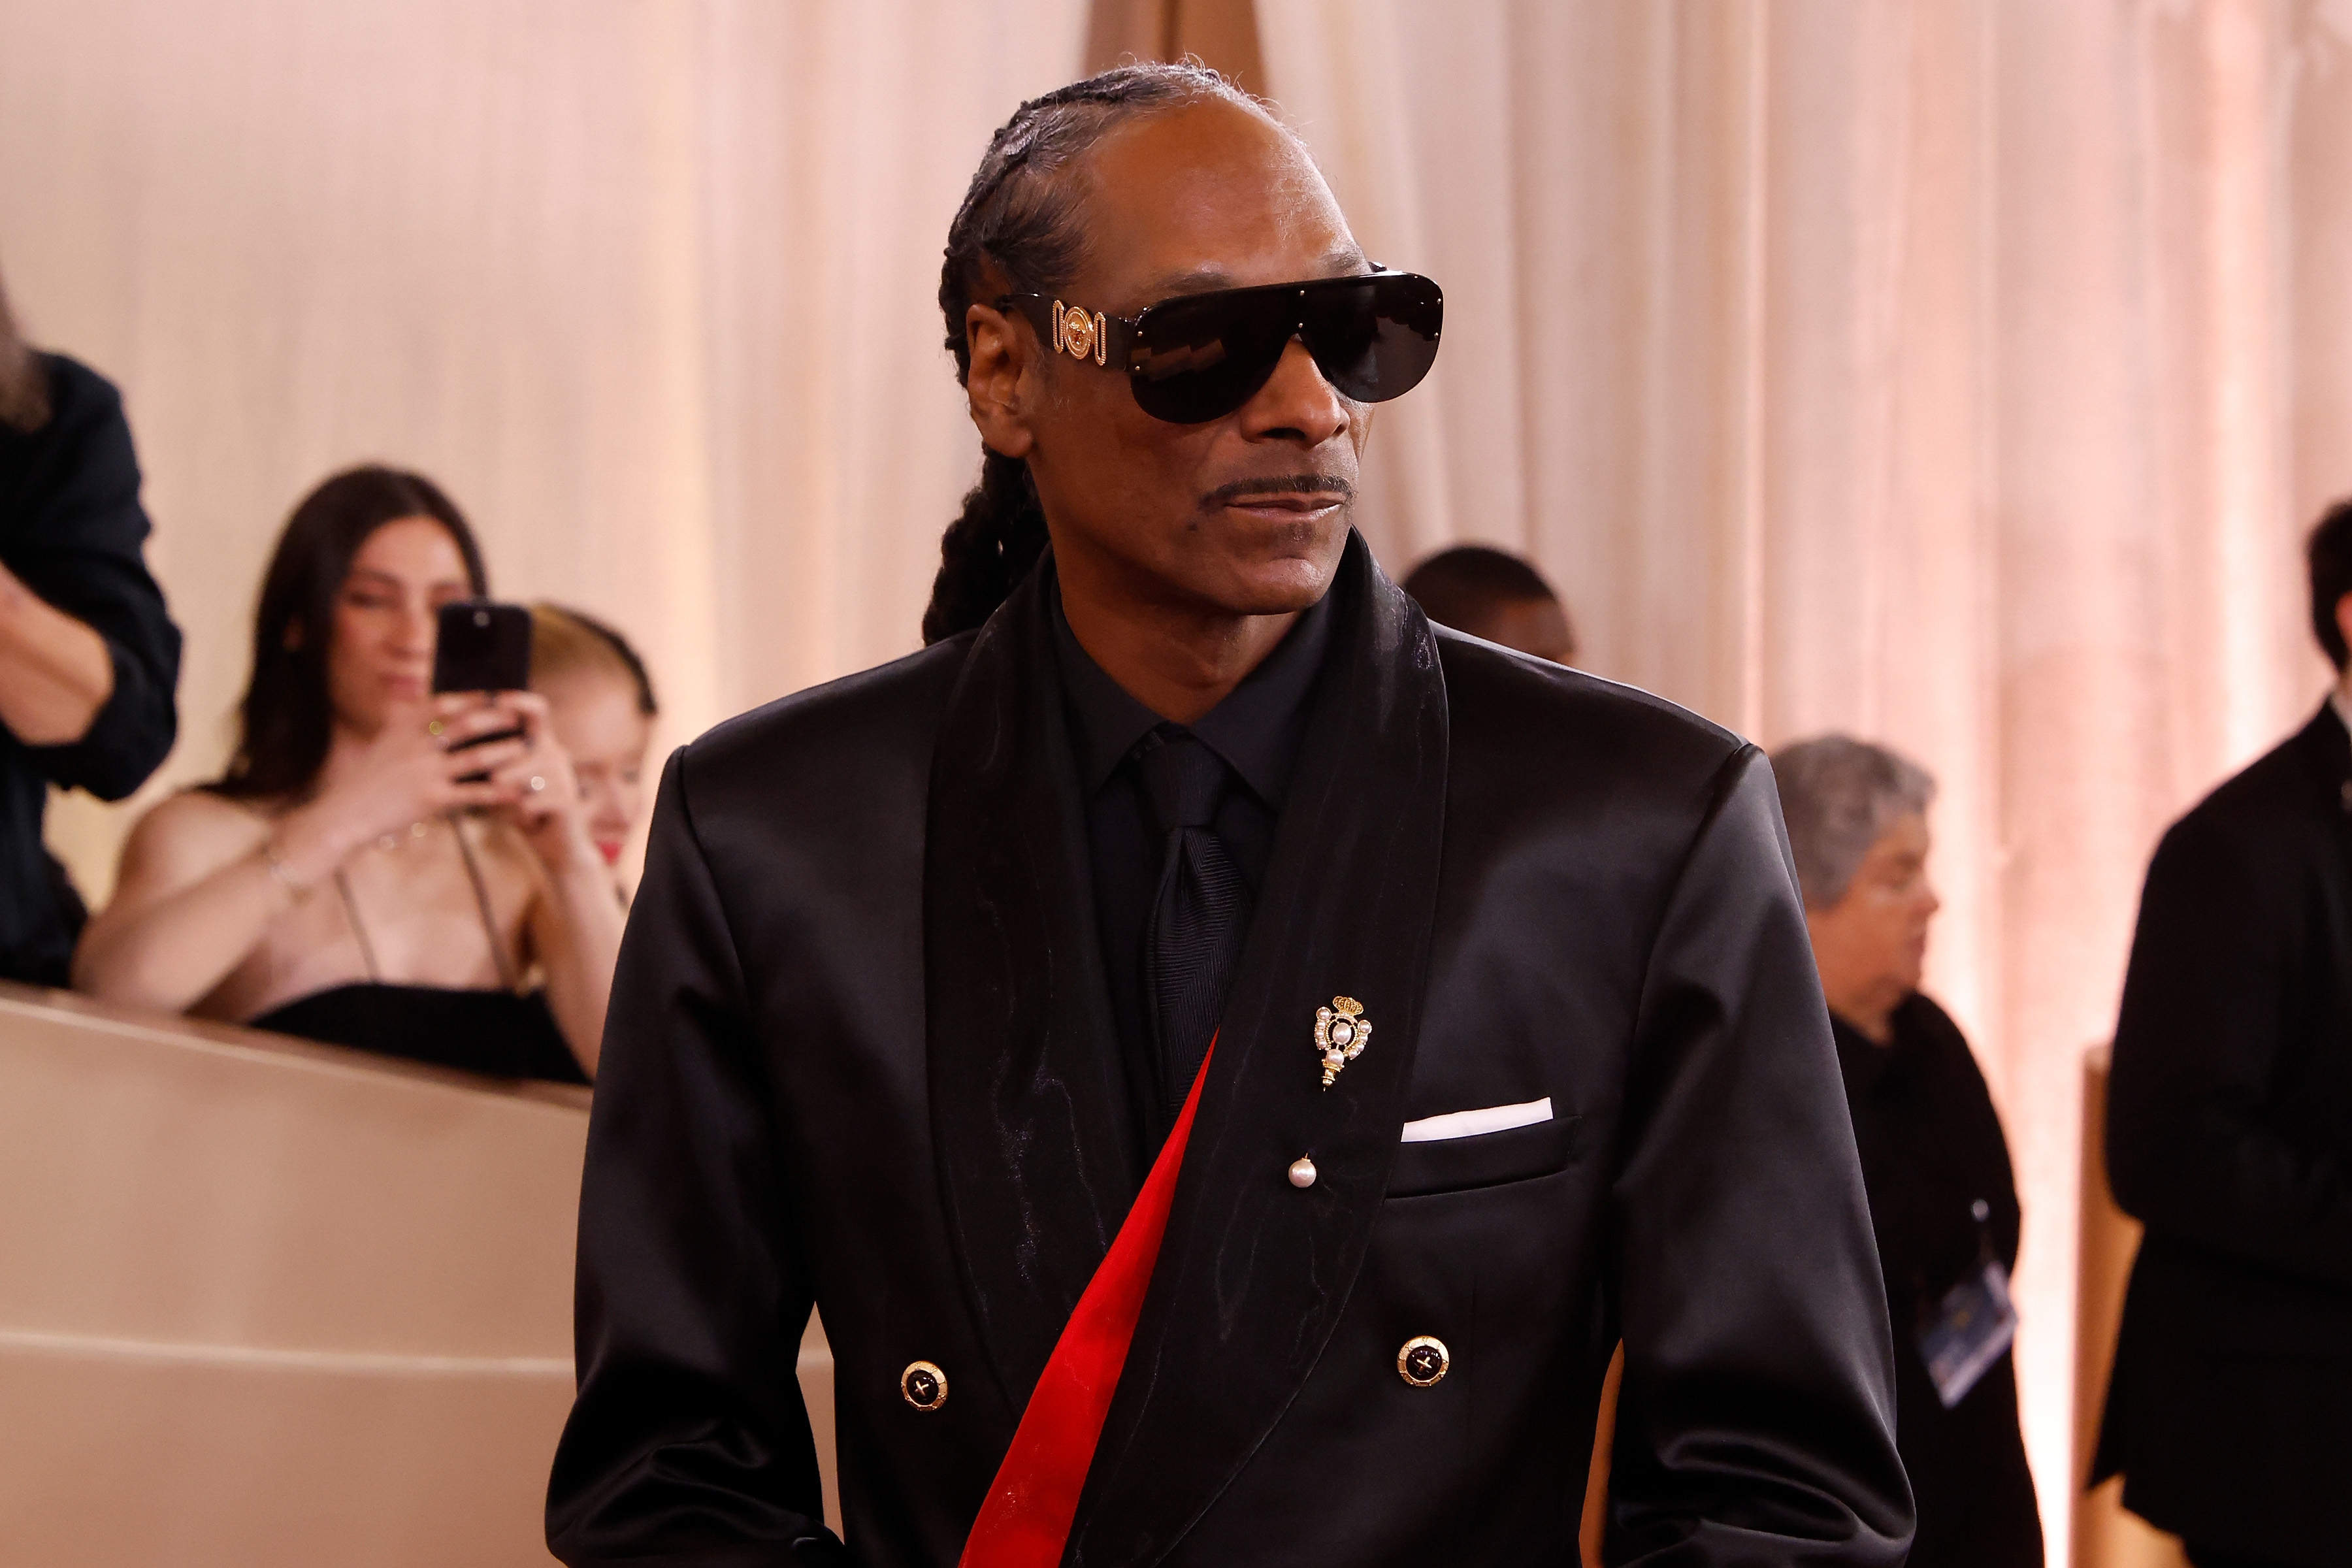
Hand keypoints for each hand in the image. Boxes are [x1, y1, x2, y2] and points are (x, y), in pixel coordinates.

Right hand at [271, 695, 533, 882]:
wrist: (343, 815)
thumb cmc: (368, 780)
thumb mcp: (384, 744)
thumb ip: (409, 725)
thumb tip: (440, 707)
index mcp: (402, 727)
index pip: (443, 703)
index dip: (472, 696)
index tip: (495, 691)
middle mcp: (415, 745)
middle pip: (465, 725)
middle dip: (496, 717)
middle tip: (520, 714)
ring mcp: (423, 772)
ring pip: (476, 757)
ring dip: (505, 751)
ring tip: (528, 746)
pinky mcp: (430, 799)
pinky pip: (473, 794)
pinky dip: (499, 792)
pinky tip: (518, 791)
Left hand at [480, 691, 605, 880]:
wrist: (556, 844)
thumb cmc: (520, 808)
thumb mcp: (501, 779)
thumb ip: (487, 758)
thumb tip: (451, 737)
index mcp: (541, 743)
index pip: (536, 710)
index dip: (519, 700)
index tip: (496, 698)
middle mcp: (556, 753)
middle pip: (522, 747)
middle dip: (501, 765)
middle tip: (493, 781)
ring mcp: (565, 775)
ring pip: (523, 774)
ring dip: (507, 792)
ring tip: (508, 806)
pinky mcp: (568, 799)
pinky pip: (529, 800)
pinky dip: (518, 814)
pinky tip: (525, 820)